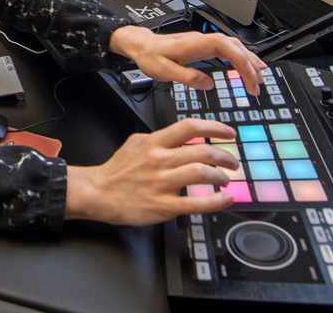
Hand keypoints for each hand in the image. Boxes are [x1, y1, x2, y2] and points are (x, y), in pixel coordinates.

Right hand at [65, 117, 238, 225]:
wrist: (100, 192)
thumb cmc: (118, 170)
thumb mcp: (136, 142)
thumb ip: (159, 138)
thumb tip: (180, 137)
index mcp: (155, 143)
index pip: (190, 127)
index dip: (214, 127)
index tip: (228, 133)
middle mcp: (160, 160)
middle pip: (202, 152)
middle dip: (224, 156)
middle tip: (232, 161)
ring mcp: (162, 183)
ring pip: (201, 174)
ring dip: (220, 176)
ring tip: (225, 179)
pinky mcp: (163, 205)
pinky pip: (195, 203)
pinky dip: (215, 201)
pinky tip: (225, 199)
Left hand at [109, 25, 265, 93]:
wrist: (141, 46)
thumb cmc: (150, 56)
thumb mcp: (164, 71)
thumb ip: (186, 76)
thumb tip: (208, 84)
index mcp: (195, 44)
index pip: (227, 47)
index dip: (242, 62)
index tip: (250, 80)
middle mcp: (202, 40)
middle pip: (235, 46)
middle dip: (250, 64)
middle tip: (258, 85)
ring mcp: (203, 42)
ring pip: (233, 46)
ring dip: (247, 60)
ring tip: (259, 77)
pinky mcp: (202, 47)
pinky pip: (226, 50)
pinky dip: (239, 58)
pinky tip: (245, 67)